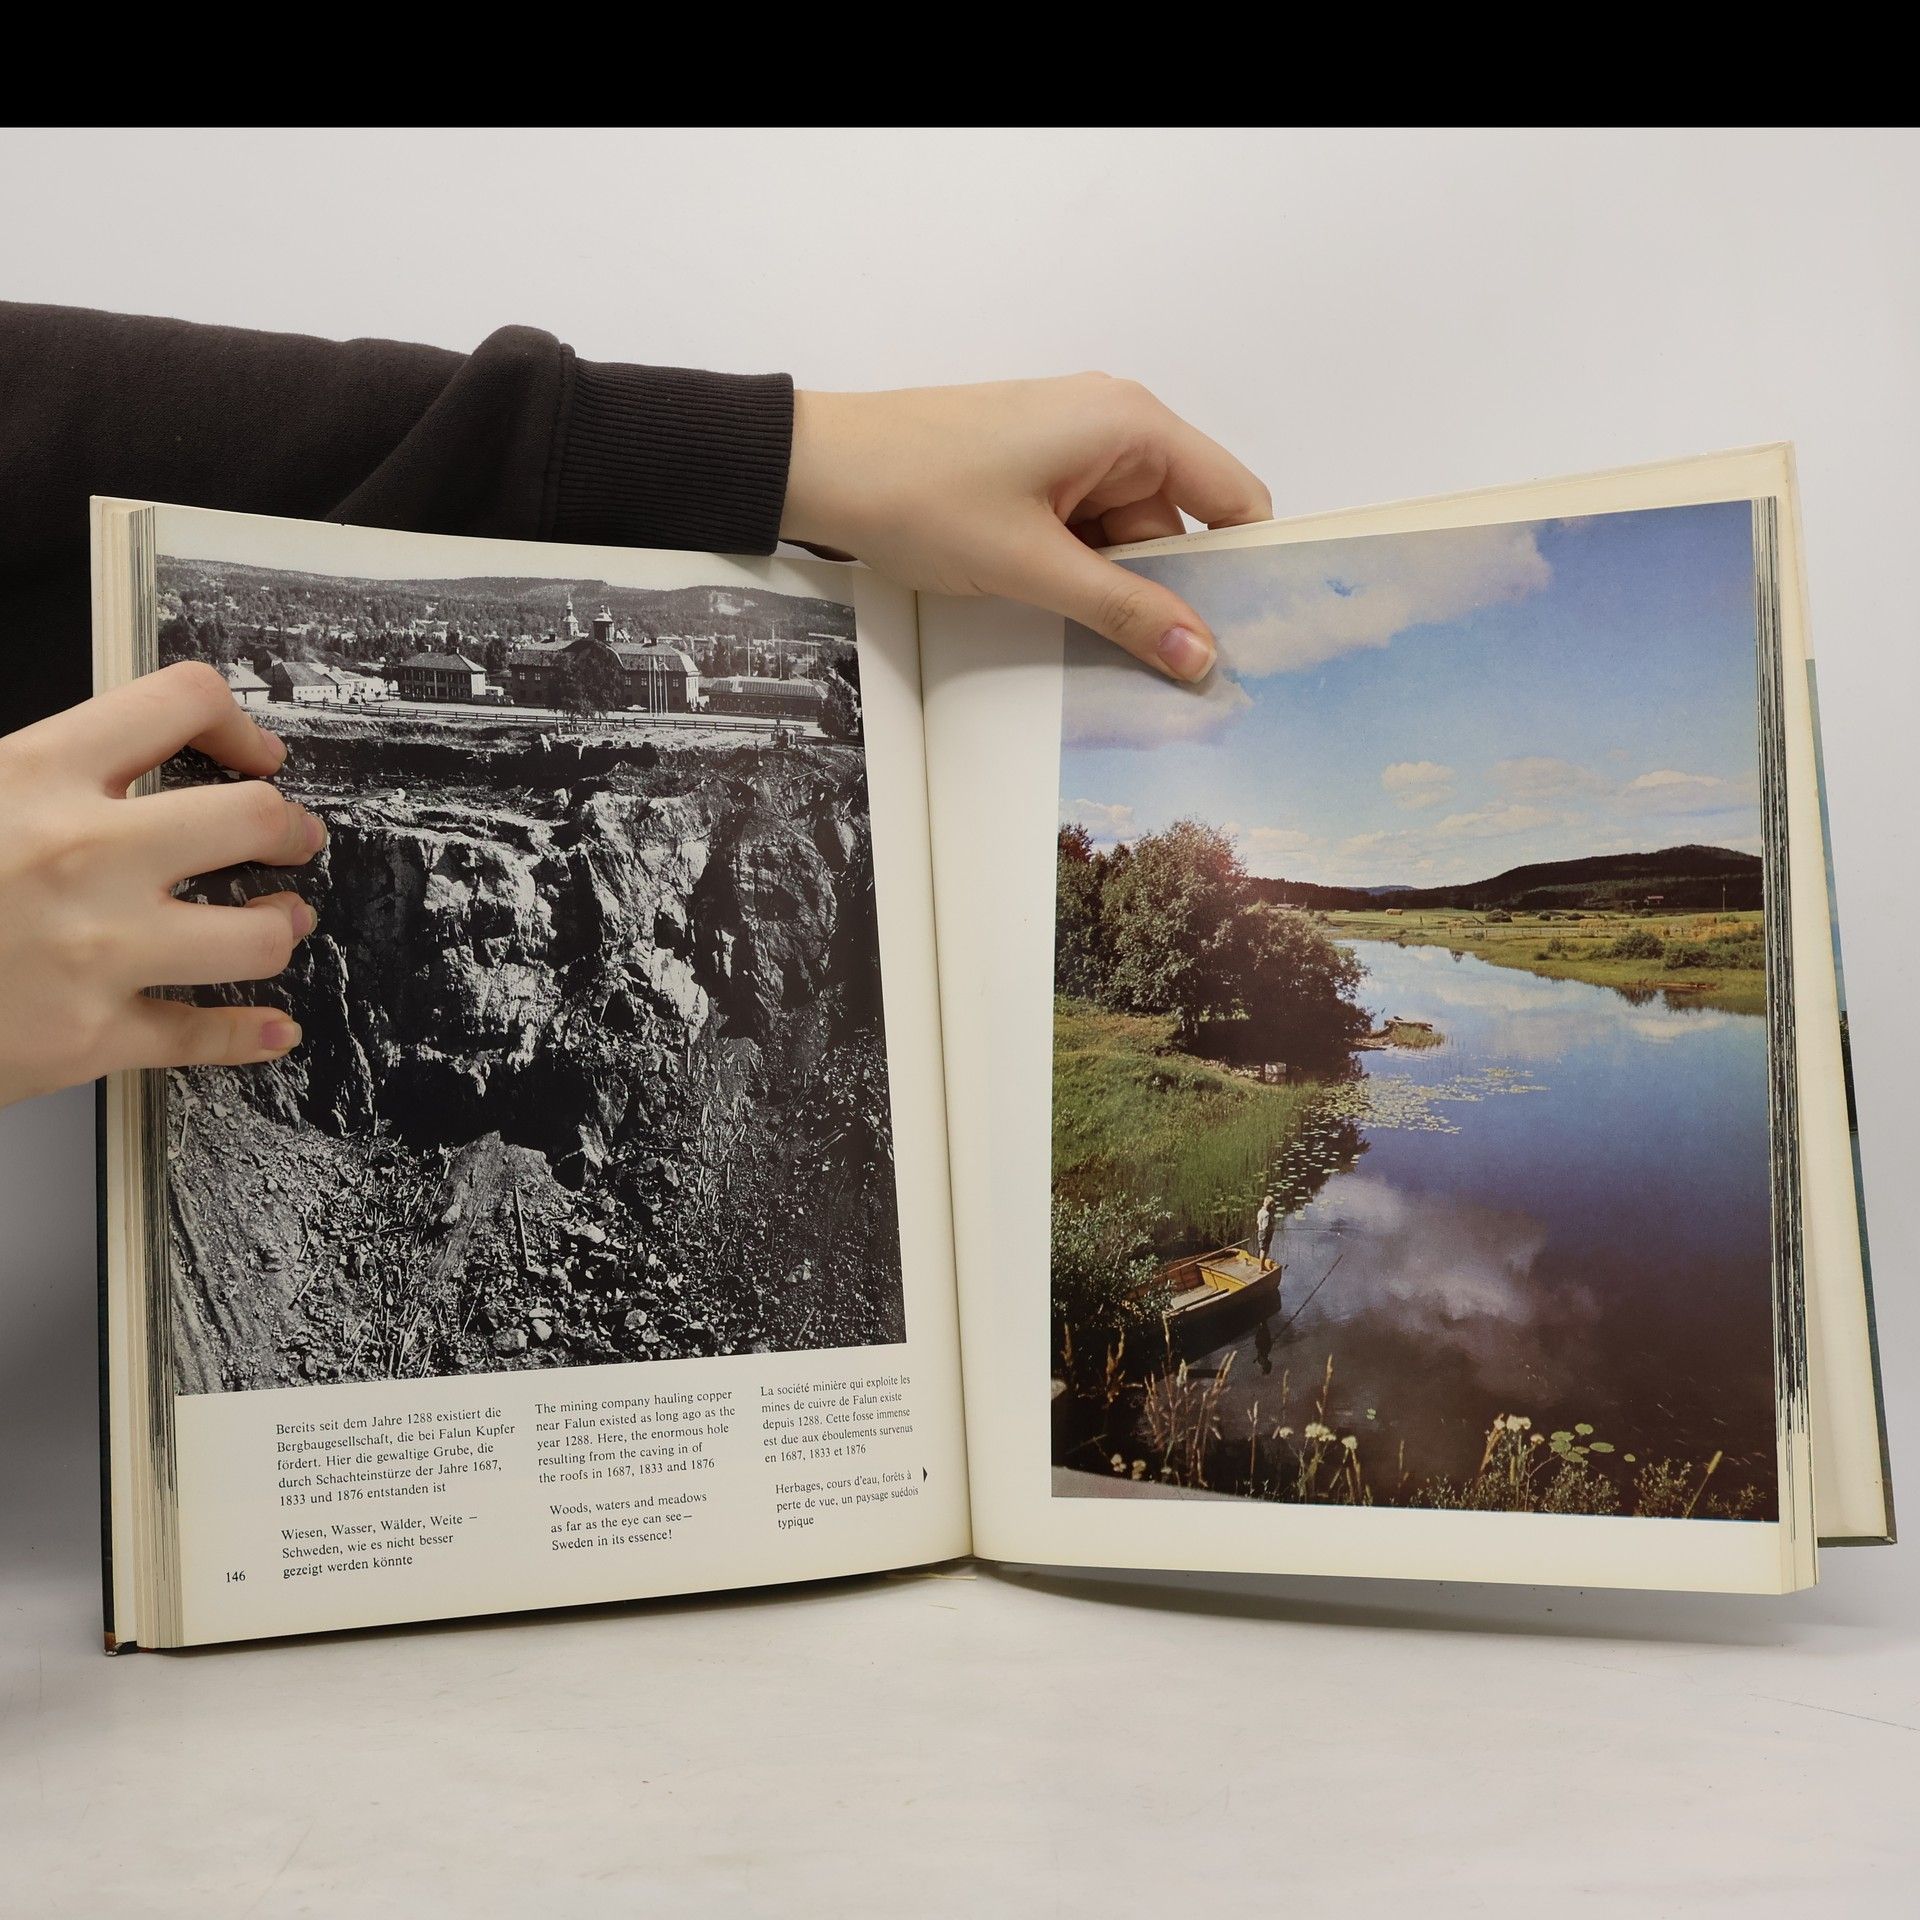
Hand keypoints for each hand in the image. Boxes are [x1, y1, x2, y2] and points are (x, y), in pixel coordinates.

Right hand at [0, 662, 323, 1108]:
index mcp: (35, 774)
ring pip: (256, 936)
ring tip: (280, 922)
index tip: (255, 752)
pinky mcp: (89, 1038)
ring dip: (282, 927)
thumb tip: (108, 755)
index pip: (180, 700)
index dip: (238, 722)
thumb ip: (34, 769)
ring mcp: (95, 952)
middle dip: (290, 829)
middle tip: (293, 838)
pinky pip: (203, 1037)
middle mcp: (82, 856)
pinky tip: (271, 1027)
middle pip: (253, 820)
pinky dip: (249, 1035)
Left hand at [780, 375, 1271, 681]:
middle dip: (1170, 594)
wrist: (820, 470)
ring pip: (1128, 540)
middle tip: (1169, 673)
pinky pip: (1086, 535)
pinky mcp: (1036, 476)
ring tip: (1095, 646)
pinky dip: (1081, 576)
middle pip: (1179, 528)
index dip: (1246, 566)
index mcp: (1132, 425)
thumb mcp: (1034, 566)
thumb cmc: (921, 494)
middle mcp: (1115, 428)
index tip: (1246, 638)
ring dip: (1116, 592)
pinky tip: (1063, 617)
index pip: (1234, 497)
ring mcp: (1072, 451)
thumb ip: (1123, 612)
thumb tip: (1200, 656)